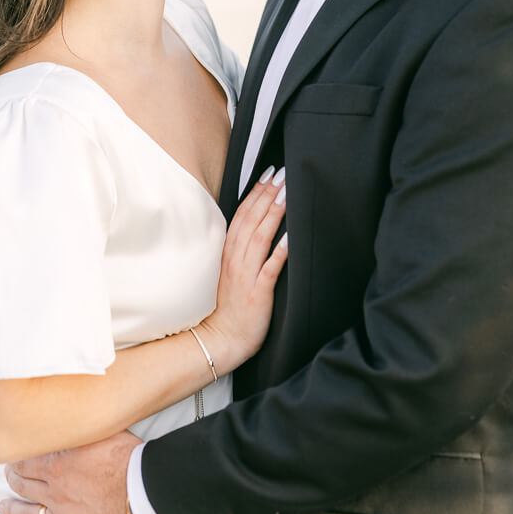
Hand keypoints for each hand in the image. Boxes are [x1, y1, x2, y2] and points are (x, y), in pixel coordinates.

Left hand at [0, 431, 141, 513]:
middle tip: (8, 472)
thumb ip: (79, 429)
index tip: (12, 454)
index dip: (16, 457)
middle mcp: (54, 487)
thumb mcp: (99, 431)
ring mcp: (61, 510)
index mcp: (58, 461)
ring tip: (4, 503)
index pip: (26, 459)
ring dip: (13, 505)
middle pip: (23, 482)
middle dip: (13, 476)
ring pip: (27, 510)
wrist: (141, 489)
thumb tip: (70, 414)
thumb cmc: (125, 458)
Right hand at [199, 167, 286, 374]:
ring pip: (260, 238)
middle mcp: (236, 259)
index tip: (269, 175)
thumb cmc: (231, 306)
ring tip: (287, 195)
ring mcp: (246, 275)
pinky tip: (290, 238)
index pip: (243, 215)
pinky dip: (280, 252)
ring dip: (274, 214)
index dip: (256, 193)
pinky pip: (270, 269)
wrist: (222, 339)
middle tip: (282, 175)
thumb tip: (258, 223)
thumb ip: (242, 247)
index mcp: (229, 252)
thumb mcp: (231, 270)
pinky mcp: (257, 293)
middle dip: (267, 195)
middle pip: (252, 220)